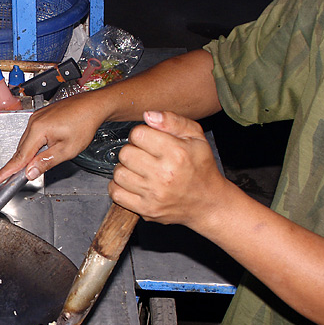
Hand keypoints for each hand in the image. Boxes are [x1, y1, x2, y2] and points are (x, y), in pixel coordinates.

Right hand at [0, 91, 107, 183]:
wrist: (93, 105)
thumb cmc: (84, 123)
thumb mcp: (67, 149)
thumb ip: (46, 162)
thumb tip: (30, 172)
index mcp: (39, 129)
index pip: (20, 156)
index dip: (8, 170)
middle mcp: (34, 121)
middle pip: (22, 149)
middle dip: (17, 164)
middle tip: (9, 178)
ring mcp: (37, 116)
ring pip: (27, 141)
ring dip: (27, 154)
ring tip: (27, 166)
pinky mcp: (42, 115)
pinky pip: (32, 133)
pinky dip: (32, 144)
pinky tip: (38, 150)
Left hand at [110, 110, 229, 228]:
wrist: (208, 202)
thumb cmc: (201, 167)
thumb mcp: (196, 137)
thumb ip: (172, 121)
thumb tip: (147, 115)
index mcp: (177, 153)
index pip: (138, 134)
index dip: (140, 134)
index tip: (148, 140)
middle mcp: (164, 174)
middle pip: (125, 153)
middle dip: (132, 151)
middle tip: (144, 156)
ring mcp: (154, 194)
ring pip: (118, 173)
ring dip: (125, 169)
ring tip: (139, 170)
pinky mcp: (146, 209)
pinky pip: (116, 193)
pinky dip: (119, 187)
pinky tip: (132, 183)